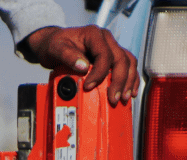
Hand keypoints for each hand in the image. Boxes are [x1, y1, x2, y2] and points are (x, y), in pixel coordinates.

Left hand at [22, 25, 139, 105]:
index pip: (104, 54)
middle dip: (119, 81)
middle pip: (121, 59)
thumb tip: (83, 67)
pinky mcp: (112, 57)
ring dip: (129, 82)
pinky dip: (131, 80)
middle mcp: (106, 39)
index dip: (100, 73)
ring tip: (123, 98)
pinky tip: (130, 92)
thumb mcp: (56, 48)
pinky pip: (128, 66)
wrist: (55, 44)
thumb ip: (68, 56)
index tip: (89, 86)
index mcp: (93, 35)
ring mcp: (111, 48)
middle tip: (113, 98)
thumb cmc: (56, 44)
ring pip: (129, 63)